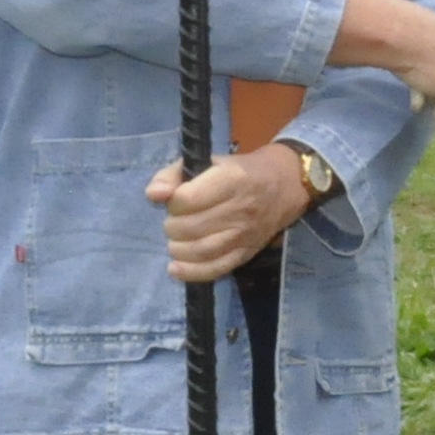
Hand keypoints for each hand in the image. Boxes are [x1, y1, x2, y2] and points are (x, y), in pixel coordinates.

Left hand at [148, 145, 313, 282]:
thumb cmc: (237, 171)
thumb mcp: (205, 162)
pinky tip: (175, 268)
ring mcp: (244, 234)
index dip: (173, 202)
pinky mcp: (245, 254)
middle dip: (172, 226)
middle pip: (192, 226)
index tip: (175, 200)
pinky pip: (216, 269)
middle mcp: (241, 208)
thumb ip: (172, 175)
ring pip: (202, 250)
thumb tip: (152, 195)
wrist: (281, 188)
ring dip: (178, 249)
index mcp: (232, 179)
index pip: (188, 198)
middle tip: (173, 222)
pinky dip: (191, 272)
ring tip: (175, 241)